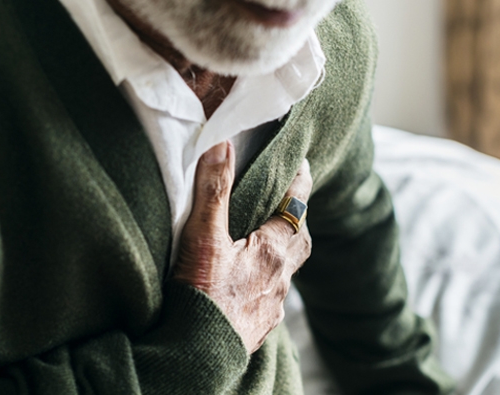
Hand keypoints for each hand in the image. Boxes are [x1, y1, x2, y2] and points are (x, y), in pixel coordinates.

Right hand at [172, 141, 312, 353]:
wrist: (197, 355)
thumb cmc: (202, 297)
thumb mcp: (203, 238)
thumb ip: (213, 190)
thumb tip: (223, 145)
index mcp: (273, 251)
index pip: (296, 207)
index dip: (299, 184)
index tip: (302, 165)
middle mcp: (280, 279)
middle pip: (298, 240)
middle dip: (294, 218)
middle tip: (285, 202)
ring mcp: (271, 306)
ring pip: (284, 271)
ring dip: (278, 252)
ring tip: (261, 241)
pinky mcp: (257, 327)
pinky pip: (270, 296)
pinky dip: (263, 282)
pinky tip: (246, 285)